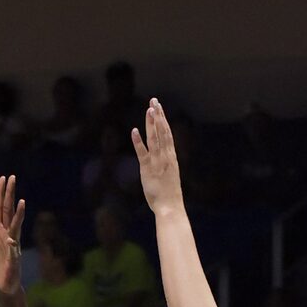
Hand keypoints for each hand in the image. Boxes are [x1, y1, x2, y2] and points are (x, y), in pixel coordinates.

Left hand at [0, 173, 27, 296]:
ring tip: (21, 201)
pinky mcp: (13, 259)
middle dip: (10, 195)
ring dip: (18, 215)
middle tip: (12, 178)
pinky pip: (13, 251)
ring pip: (15, 227)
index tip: (3, 179)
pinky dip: (12, 245)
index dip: (0, 194)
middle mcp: (7, 235)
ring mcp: (12, 246)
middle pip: (8, 211)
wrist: (2, 286)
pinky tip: (11, 239)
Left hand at [129, 98, 183, 216]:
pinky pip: (143, 153)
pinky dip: (138, 142)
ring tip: (149, 109)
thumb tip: (164, 156)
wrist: (170, 206)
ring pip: (155, 138)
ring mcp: (157, 162)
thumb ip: (166, 163)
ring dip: (152, 123)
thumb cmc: (169, 194)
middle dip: (158, 115)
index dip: (163, 119)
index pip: (167, 133)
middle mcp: (165, 156)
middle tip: (155, 100)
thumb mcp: (169, 174)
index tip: (159, 107)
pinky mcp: (147, 169)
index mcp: (171, 157)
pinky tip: (135, 130)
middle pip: (162, 131)